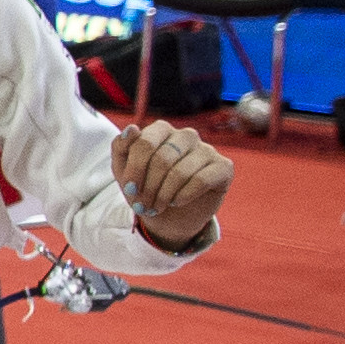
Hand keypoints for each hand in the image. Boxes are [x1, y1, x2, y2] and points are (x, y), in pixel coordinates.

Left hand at [110, 117, 232, 248]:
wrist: (170, 215)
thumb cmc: (146, 187)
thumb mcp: (124, 170)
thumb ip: (121, 148)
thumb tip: (131, 129)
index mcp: (161, 130)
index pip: (144, 143)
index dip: (134, 170)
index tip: (129, 189)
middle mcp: (186, 135)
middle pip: (162, 159)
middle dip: (148, 187)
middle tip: (143, 205)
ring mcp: (207, 149)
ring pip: (180, 172)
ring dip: (163, 195)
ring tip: (157, 207)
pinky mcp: (223, 167)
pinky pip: (201, 180)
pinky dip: (183, 196)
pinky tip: (176, 202)